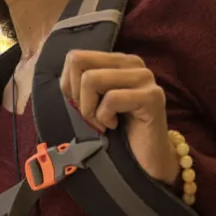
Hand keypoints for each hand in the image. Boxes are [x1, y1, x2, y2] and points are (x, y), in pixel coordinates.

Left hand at [60, 50, 180, 185]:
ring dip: (90, 109)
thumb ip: (82, 83)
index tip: (81, 105)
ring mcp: (145, 77)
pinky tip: (114, 126)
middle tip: (91, 115)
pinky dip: (105, 117)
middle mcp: (133, 63)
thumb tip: (63, 79)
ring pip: (91, 79)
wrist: (147, 158)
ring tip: (103, 123)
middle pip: (79, 62)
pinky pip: (111, 99)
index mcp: (118, 60)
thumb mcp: (95, 101)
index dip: (69, 84)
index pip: (75, 56)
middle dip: (77, 95)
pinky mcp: (152, 96)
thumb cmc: (118, 130)